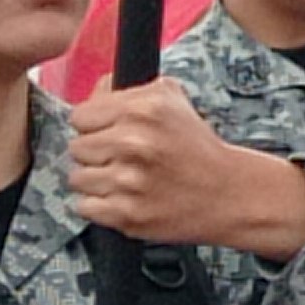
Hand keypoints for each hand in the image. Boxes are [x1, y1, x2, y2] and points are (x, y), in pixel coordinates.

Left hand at [70, 80, 304, 255]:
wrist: (229, 193)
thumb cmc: (196, 147)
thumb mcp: (170, 99)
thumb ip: (125, 90)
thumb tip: (94, 92)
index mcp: (140, 110)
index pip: (79, 117)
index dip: (94, 126)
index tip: (110, 134)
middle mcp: (132, 143)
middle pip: (76, 148)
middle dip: (96, 154)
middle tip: (121, 159)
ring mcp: (128, 181)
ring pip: (78, 179)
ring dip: (97, 181)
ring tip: (125, 180)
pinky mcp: (127, 214)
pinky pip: (85, 207)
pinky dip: (101, 206)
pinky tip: (124, 199)